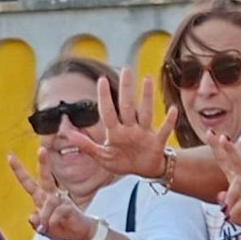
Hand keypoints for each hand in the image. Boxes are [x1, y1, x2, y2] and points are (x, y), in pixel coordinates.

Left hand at [7, 149, 93, 239]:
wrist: (80, 234)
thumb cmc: (61, 228)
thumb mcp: (44, 229)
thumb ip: (36, 224)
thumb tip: (32, 217)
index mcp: (41, 198)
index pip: (28, 182)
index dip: (19, 171)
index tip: (10, 156)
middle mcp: (51, 195)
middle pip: (45, 177)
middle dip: (43, 163)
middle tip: (42, 150)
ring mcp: (61, 199)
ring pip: (49, 203)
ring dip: (46, 217)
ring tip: (48, 227)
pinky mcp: (69, 206)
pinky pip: (58, 212)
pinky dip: (54, 220)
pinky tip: (55, 225)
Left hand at [62, 67, 177, 178]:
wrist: (143, 171)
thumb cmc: (122, 162)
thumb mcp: (102, 157)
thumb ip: (87, 146)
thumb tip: (68, 135)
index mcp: (115, 132)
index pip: (108, 112)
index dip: (105, 97)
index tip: (102, 79)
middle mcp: (129, 128)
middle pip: (127, 106)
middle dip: (126, 88)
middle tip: (126, 68)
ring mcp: (144, 133)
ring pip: (145, 113)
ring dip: (146, 97)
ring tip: (147, 79)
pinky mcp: (157, 142)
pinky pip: (163, 130)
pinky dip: (168, 121)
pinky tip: (172, 109)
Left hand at [216, 135, 240, 234]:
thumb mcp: (233, 209)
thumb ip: (225, 202)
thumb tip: (220, 195)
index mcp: (237, 178)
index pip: (225, 160)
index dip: (217, 147)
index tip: (209, 132)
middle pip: (237, 160)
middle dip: (229, 149)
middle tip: (222, 137)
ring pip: (240, 182)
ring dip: (231, 194)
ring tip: (226, 208)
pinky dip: (237, 208)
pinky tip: (232, 215)